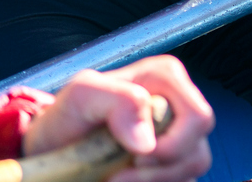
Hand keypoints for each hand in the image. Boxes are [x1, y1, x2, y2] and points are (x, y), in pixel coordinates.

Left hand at [21, 56, 214, 181]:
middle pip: (198, 149)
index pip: (198, 118)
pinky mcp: (174, 159)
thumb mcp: (81, 97)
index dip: (170, 146)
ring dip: (156, 181)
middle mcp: (180, 102)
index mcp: (166, 78)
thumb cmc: (67, 118)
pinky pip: (183, 179)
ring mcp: (180, 133)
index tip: (131, 157)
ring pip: (194, 167)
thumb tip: (147, 141)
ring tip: (119, 178)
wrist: (53, 147)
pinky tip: (130, 179)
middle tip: (122, 173)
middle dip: (160, 170)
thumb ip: (118, 101)